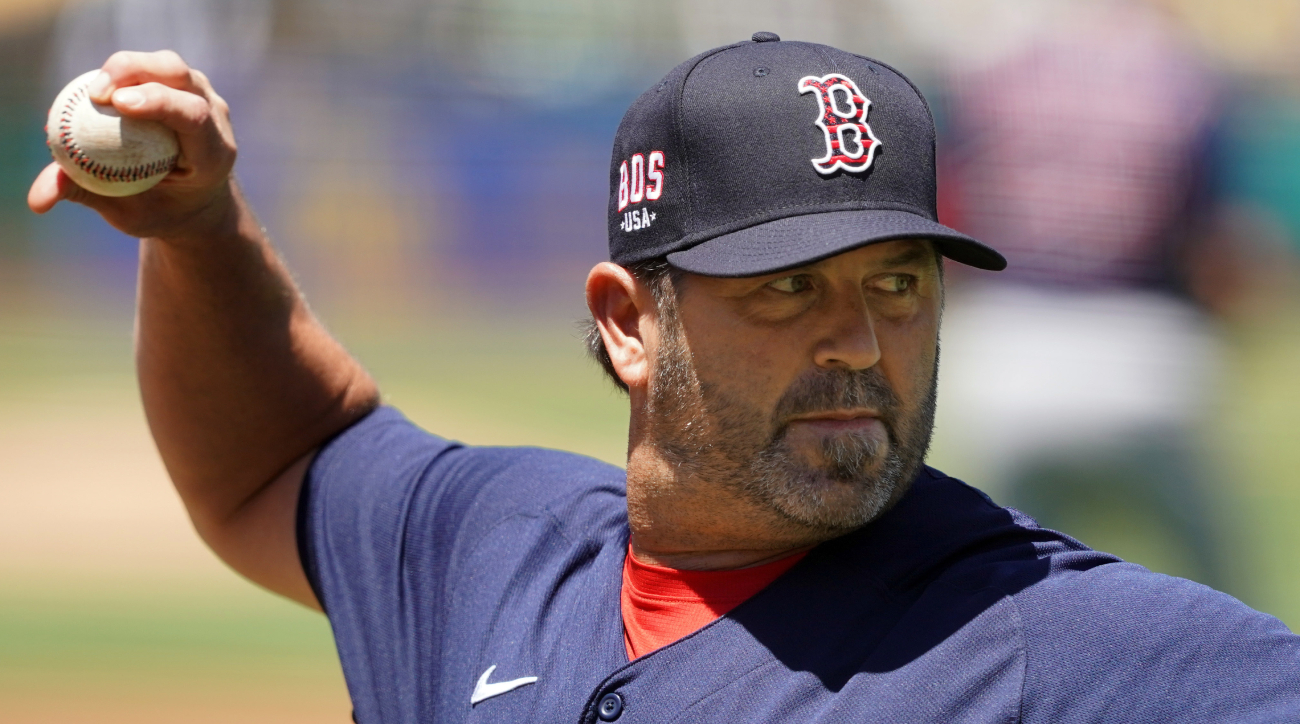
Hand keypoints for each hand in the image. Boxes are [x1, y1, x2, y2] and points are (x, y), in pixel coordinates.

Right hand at [28, 50, 238, 242]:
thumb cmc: (161, 211)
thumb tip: (41, 196)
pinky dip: (125, 73)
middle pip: (178, 75)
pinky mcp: (186, 87)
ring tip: (94, 91)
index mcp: (213, 155)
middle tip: (94, 92)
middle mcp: (215, 119)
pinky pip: (153, 68)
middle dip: (134, 71)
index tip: (117, 103)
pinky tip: (100, 90)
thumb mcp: (130, 214)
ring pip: (167, 65)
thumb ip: (88, 197)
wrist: (195, 203)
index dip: (157, 102)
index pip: (193, 117)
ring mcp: (204, 97)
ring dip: (126, 68)